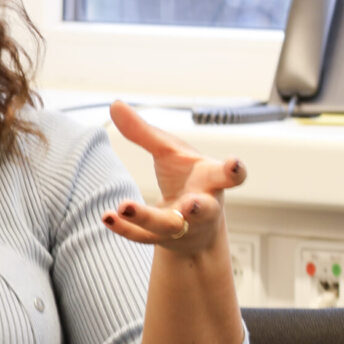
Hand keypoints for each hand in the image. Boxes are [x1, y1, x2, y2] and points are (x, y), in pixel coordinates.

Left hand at [102, 101, 245, 251]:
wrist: (193, 224)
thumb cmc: (186, 178)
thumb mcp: (169, 152)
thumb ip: (144, 132)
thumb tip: (115, 103)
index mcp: (212, 180)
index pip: (230, 177)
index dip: (235, 170)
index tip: (234, 163)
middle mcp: (203, 206)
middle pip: (203, 209)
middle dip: (199, 208)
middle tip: (190, 205)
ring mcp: (184, 226)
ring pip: (169, 226)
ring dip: (147, 217)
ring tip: (125, 206)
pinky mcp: (162, 239)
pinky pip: (143, 236)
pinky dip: (124, 227)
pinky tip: (107, 216)